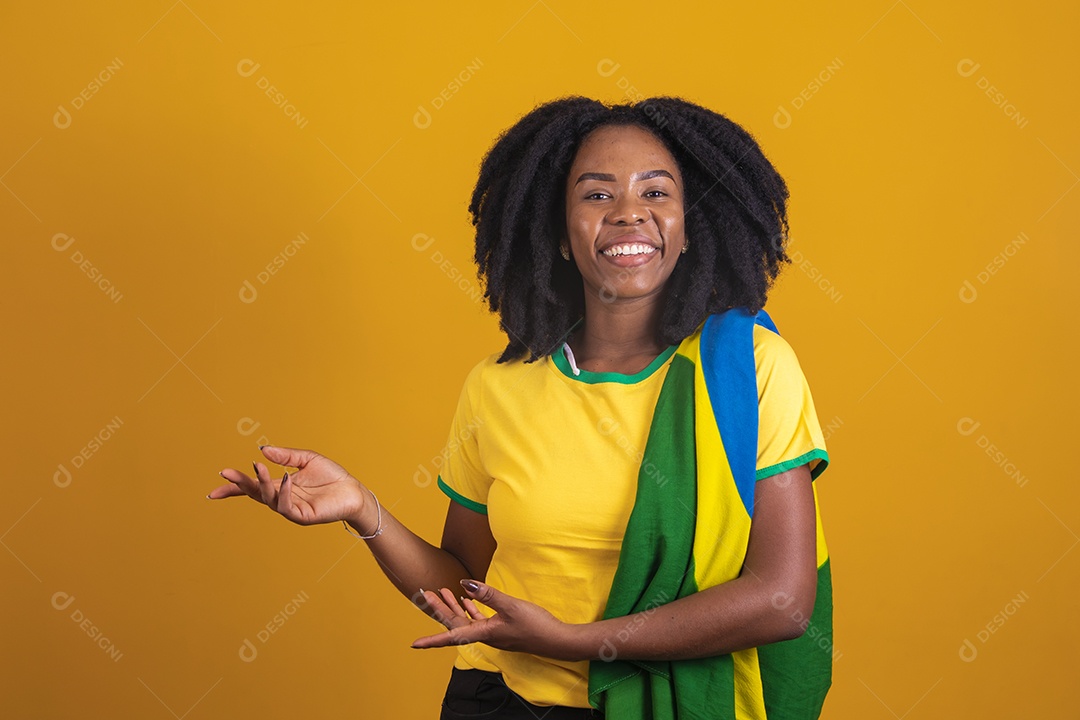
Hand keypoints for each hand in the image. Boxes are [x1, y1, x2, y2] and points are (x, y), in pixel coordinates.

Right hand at [208, 445, 367, 526]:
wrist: (353, 491)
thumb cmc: (332, 476)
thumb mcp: (306, 459)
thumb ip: (285, 455)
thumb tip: (262, 450)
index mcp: (281, 486)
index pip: (254, 487)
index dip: (236, 485)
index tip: (220, 477)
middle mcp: (282, 498)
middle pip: (255, 494)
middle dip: (240, 484)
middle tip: (227, 473)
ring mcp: (291, 509)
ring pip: (268, 499)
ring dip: (261, 483)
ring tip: (258, 468)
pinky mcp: (302, 516)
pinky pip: (286, 506)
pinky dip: (283, 492)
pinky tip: (286, 479)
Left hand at [411, 580, 578, 660]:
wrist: (557, 640)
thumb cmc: (536, 625)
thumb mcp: (511, 606)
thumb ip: (488, 595)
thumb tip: (466, 584)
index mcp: (484, 634)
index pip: (452, 635)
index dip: (432, 640)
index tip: (414, 644)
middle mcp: (485, 636)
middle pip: (455, 624)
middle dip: (440, 610)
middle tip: (425, 594)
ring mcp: (493, 633)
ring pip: (466, 621)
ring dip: (454, 607)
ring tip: (443, 591)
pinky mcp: (502, 629)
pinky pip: (479, 620)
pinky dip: (471, 610)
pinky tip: (468, 600)